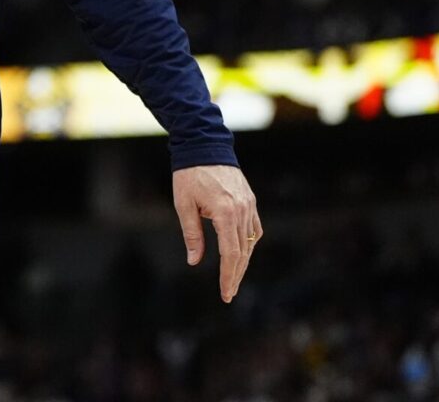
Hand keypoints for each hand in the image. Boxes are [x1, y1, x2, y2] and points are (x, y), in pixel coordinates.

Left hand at [173, 164, 260, 302]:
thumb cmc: (189, 175)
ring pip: (250, 242)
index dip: (228, 276)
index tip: (226, 293)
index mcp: (225, 212)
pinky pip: (254, 228)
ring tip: (234, 279)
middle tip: (229, 294)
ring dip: (243, 262)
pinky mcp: (250, 200)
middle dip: (236, 275)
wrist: (204, 146)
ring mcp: (249, 205)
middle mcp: (242, 210)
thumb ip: (192, 235)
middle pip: (243, 252)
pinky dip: (249, 244)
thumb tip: (195, 261)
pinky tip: (242, 254)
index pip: (230, 254)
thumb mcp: (183, 205)